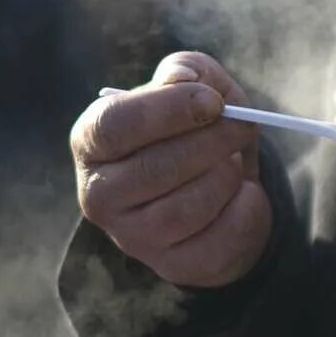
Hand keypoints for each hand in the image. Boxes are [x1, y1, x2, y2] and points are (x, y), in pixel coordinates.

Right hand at [70, 52, 269, 287]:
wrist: (222, 190)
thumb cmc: (197, 130)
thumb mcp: (196, 88)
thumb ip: (188, 71)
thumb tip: (183, 78)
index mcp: (91, 140)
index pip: (113, 126)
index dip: (166, 111)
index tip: (212, 102)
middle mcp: (98, 193)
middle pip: (154, 168)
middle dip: (210, 142)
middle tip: (242, 126)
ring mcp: (131, 236)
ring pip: (188, 206)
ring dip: (226, 176)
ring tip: (232, 162)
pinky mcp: (170, 265)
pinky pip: (218, 237)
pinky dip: (244, 209)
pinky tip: (241, 194)